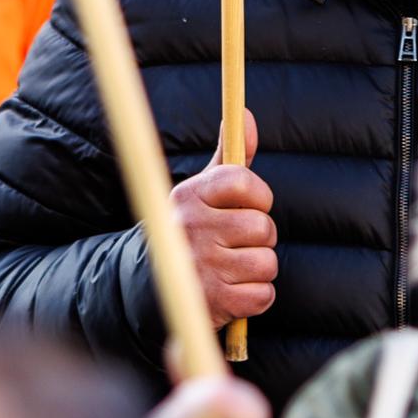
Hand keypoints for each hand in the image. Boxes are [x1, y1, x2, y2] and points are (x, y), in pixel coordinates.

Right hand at [175, 111, 275, 325]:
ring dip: (258, 270)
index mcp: (189, 196)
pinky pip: (263, 295)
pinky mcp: (211, 302)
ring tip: (232, 269)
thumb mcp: (203, 192)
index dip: (258, 196)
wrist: (150, 289)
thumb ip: (231, 155)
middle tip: (235, 245)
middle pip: (263, 226)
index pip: (244, 182)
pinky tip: (233, 291)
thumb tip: (248, 116)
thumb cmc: (190, 232)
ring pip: (267, 262)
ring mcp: (199, 266)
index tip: (248, 206)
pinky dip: (255, 298)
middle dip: (259, 239)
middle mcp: (190, 228)